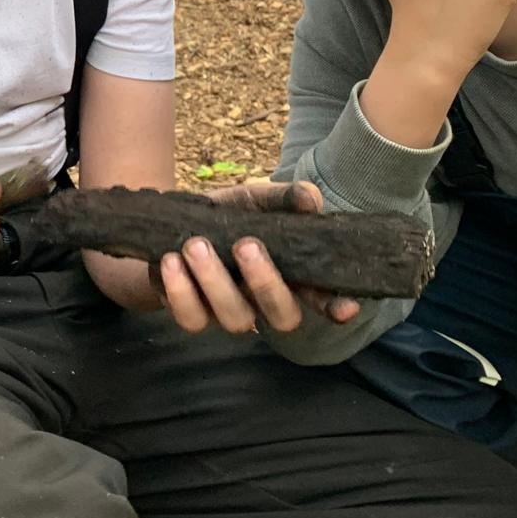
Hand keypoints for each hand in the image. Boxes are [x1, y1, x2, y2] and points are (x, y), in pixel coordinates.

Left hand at [151, 181, 360, 333]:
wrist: (173, 223)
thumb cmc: (228, 215)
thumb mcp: (255, 201)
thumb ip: (283, 199)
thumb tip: (310, 198)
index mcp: (288, 277)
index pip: (321, 299)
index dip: (335, 306)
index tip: (345, 307)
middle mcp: (263, 302)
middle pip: (281, 317)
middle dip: (266, 284)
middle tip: (245, 245)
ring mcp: (227, 312)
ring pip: (234, 319)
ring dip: (215, 282)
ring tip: (196, 245)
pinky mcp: (191, 313)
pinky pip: (190, 317)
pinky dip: (180, 290)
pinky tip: (171, 260)